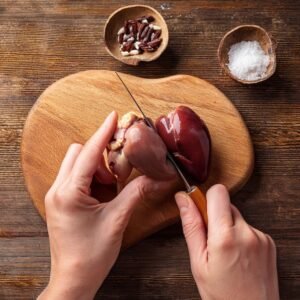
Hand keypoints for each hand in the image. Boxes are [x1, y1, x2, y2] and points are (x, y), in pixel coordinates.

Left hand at [38, 112, 169, 299]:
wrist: (74, 279)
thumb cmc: (91, 255)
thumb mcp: (117, 220)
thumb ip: (136, 193)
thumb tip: (157, 178)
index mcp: (69, 193)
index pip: (87, 153)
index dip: (103, 133)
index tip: (113, 116)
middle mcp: (58, 189)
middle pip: (78, 153)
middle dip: (101, 157)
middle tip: (118, 172)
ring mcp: (57, 195)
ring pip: (77, 164)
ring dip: (97, 169)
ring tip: (111, 188)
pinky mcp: (62, 200)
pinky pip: (76, 176)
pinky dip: (92, 178)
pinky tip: (103, 194)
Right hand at [175, 184, 279, 299]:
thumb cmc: (222, 296)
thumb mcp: (198, 262)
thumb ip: (191, 225)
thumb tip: (183, 199)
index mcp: (225, 236)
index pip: (218, 192)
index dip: (206, 198)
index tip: (201, 211)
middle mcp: (247, 233)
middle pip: (226, 204)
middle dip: (215, 217)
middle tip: (211, 241)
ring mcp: (261, 237)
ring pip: (237, 216)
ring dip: (228, 227)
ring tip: (226, 252)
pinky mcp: (269, 242)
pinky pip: (249, 228)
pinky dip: (241, 236)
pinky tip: (238, 256)